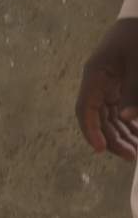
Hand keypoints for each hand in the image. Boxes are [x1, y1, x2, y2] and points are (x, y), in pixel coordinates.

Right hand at [76, 16, 137, 158]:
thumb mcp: (137, 62)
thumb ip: (133, 90)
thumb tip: (127, 119)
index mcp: (95, 74)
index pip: (85, 109)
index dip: (90, 131)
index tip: (102, 150)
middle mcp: (97, 82)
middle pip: (98, 117)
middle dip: (112, 138)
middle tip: (131, 155)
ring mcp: (107, 84)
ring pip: (108, 116)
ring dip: (121, 134)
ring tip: (137, 150)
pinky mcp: (118, 84)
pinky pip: (119, 108)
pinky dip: (128, 122)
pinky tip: (137, 134)